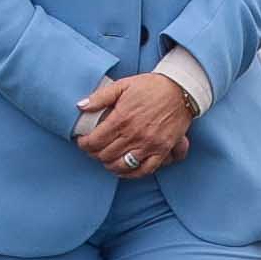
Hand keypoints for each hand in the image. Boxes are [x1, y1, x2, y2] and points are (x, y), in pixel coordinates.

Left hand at [71, 71, 198, 177]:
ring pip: (122, 165)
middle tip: (92, 149)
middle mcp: (134, 134)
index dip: (84, 144)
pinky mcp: (162, 150)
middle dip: (94, 154)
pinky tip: (124, 170)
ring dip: (109, 165)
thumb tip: (80, 106)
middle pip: (105, 155)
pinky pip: (145, 169)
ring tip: (105, 159)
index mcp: (121, 119)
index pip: (94, 141)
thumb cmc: (150, 86)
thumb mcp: (122, 85)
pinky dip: (132, 174)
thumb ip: (100, 97)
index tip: (82, 141)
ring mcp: (149, 144)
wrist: (180, 90)